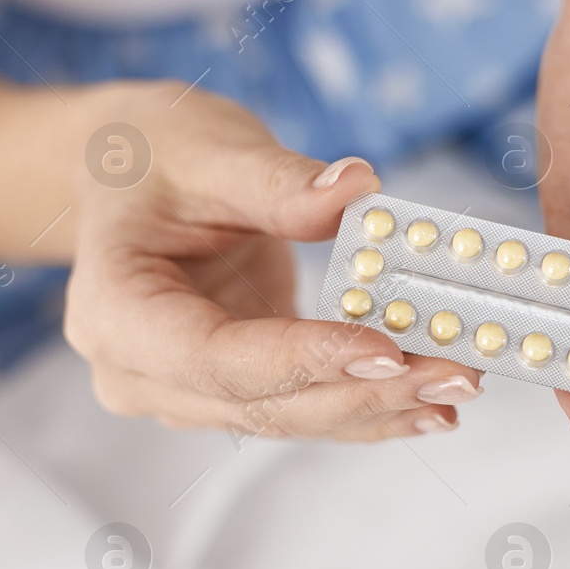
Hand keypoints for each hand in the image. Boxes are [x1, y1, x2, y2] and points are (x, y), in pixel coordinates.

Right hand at [65, 82, 483, 441]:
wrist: (128, 176)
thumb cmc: (154, 155)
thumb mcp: (211, 150)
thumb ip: (279, 181)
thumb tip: (358, 190)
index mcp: (112, 310)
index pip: (213, 356)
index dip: (301, 358)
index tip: (384, 349)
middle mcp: (138, 373)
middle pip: (260, 403)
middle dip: (363, 391)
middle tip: (454, 374)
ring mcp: (181, 393)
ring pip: (288, 418)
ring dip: (377, 407)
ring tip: (457, 386)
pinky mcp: (227, 392)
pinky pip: (300, 408)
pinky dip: (366, 406)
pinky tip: (429, 406)